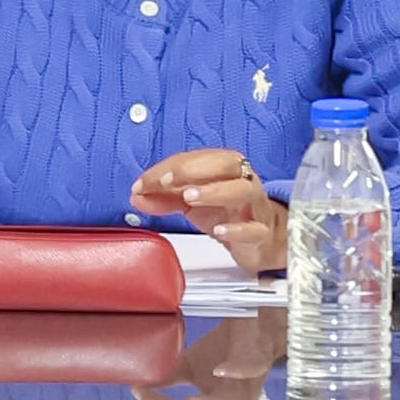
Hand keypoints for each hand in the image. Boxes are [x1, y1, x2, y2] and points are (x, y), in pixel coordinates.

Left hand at [131, 150, 286, 274]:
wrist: (261, 240)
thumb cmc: (227, 213)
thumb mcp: (192, 202)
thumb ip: (165, 197)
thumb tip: (137, 194)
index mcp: (225, 167)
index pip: (197, 159)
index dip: (170, 168)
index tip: (145, 181)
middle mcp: (243, 181)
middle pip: (225, 164)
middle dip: (193, 170)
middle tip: (167, 182)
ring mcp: (254, 206)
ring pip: (242, 190)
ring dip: (214, 191)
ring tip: (189, 198)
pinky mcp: (261, 232)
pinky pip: (254, 228)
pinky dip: (236, 229)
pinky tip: (218, 231)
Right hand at [135, 310, 284, 399]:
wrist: (251, 320)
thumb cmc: (222, 348)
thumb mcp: (189, 365)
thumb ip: (168, 380)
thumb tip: (137, 387)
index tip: (140, 394)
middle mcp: (235, 399)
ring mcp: (249, 380)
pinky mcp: (259, 355)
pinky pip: (255, 369)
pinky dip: (238, 372)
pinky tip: (219, 370)